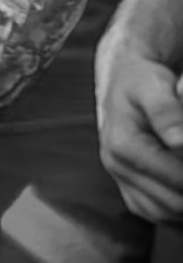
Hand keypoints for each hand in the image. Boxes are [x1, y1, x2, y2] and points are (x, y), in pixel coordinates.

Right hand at [96, 35, 182, 222]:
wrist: (124, 79)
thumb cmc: (141, 80)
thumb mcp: (154, 86)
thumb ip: (168, 112)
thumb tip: (180, 141)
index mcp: (122, 144)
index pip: (177, 177)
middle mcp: (116, 165)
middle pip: (174, 201)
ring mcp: (120, 178)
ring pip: (165, 212)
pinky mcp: (126, 186)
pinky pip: (155, 212)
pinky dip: (175, 209)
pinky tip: (182, 188)